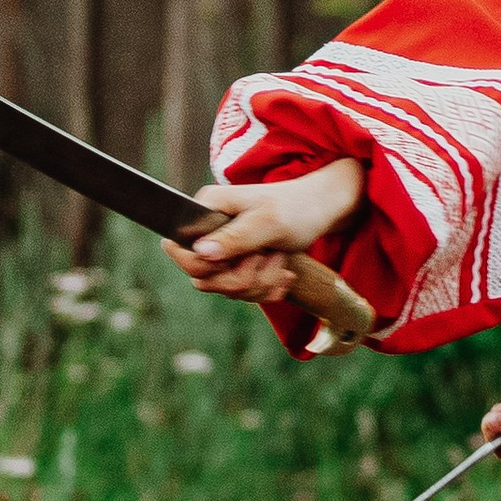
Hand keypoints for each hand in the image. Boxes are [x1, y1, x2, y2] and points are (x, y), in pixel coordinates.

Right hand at [166, 156, 366, 304]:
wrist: (322, 211)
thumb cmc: (297, 208)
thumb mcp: (269, 222)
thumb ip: (235, 237)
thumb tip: (200, 252)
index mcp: (206, 209)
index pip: (179, 251)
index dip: (207, 266)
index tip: (241, 257)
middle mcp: (208, 230)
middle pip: (204, 279)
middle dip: (243, 277)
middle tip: (268, 256)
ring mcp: (223, 249)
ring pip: (225, 289)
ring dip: (259, 282)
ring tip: (279, 258)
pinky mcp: (237, 264)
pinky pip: (240, 293)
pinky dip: (265, 289)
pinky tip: (283, 274)